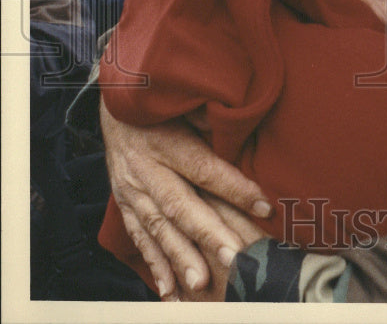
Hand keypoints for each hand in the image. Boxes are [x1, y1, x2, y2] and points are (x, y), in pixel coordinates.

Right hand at [100, 99, 272, 299]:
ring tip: (201, 282)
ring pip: (158, 229)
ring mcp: (132, 191)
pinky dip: (155, 265)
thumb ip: (213, 118)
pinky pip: (139, 239)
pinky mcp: (125, 205)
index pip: (204, 168)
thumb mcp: (186, 101)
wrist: (117, 102)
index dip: (235, 187)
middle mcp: (146, 170)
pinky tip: (170, 289)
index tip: (265, 205)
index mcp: (166, 141)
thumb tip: (246, 125)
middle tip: (234, 257)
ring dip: (180, 258)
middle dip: (208, 234)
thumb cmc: (164, 101)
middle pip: (180, 205)